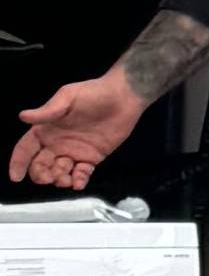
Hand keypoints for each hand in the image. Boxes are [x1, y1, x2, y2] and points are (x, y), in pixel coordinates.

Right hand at [11, 73, 141, 191]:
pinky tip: (79, 182)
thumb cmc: (93, 93)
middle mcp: (57, 143)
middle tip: (49, 177)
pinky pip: (81, 174)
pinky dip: (78, 181)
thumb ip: (47, 111)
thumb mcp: (67, 97)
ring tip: (65, 179)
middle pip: (40, 165)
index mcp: (47, 129)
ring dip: (59, 179)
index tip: (15, 177)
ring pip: (59, 173)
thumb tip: (22, 116)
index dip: (18, 162)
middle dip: (40, 174)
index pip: (26, 148)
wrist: (124, 96)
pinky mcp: (92, 158)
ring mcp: (74, 152)